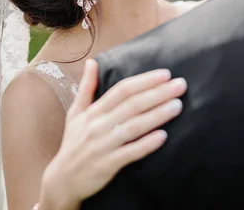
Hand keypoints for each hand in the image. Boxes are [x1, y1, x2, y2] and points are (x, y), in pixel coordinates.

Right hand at [39, 60, 186, 208]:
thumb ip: (86, 87)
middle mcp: (98, 125)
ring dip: (157, 115)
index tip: (165, 74)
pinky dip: (146, 144)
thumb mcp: (75, 113)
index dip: (144, 81)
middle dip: (158, 93)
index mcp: (93, 111)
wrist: (62, 180)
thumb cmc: (73, 144)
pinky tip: (163, 136)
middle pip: (132, 105)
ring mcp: (103, 145)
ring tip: (178, 106)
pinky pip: (130, 153)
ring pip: (133, 127)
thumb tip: (92, 62)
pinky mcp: (107, 165)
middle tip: (181, 85)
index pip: (122, 90)